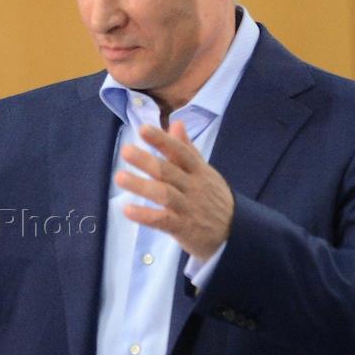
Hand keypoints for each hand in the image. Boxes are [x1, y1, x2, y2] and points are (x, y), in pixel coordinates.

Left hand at [116, 120, 233, 260]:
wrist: (234, 232)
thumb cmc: (212, 197)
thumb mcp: (204, 171)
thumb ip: (187, 149)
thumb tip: (175, 122)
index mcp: (199, 170)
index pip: (180, 152)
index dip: (162, 140)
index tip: (143, 129)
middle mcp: (193, 187)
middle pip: (169, 171)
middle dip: (147, 160)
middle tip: (125, 150)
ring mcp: (188, 208)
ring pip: (164, 194)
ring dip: (141, 185)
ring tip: (119, 177)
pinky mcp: (183, 228)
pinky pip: (163, 221)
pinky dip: (145, 215)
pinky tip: (128, 210)